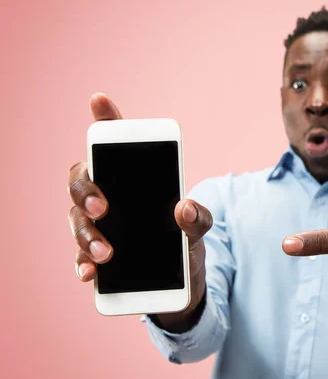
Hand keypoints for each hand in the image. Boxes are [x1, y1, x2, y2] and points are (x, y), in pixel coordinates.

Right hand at [67, 93, 212, 327]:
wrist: (184, 279)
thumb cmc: (186, 239)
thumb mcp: (199, 227)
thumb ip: (198, 217)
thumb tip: (184, 209)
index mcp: (132, 181)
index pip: (114, 146)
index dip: (105, 120)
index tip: (100, 99)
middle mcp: (109, 198)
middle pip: (81, 181)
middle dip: (87, 192)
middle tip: (104, 208)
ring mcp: (99, 227)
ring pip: (77, 220)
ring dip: (86, 235)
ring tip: (105, 253)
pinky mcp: (97, 259)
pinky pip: (80, 259)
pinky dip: (83, 266)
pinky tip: (90, 274)